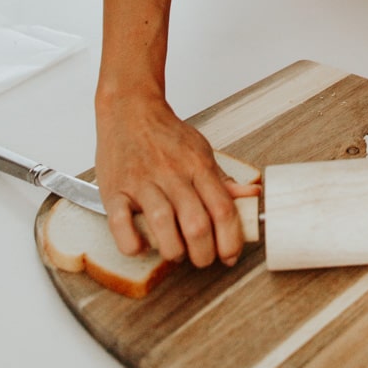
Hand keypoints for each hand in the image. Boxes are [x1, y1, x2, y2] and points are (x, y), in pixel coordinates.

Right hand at [95, 91, 257, 267]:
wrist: (130, 109)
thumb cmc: (165, 135)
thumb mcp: (200, 151)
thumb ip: (223, 180)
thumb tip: (252, 197)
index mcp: (197, 165)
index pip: (222, 209)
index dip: (231, 239)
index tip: (230, 255)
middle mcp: (172, 174)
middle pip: (196, 224)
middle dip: (204, 253)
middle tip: (202, 258)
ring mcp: (141, 182)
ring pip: (162, 225)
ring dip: (173, 251)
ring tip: (176, 253)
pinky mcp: (114, 190)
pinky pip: (120, 223)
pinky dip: (132, 242)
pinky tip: (141, 245)